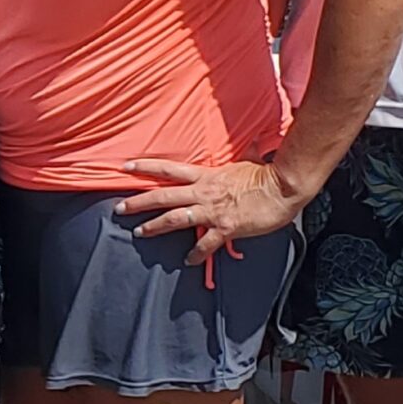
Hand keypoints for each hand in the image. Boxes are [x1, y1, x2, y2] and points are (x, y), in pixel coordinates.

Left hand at [120, 158, 304, 265]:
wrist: (284, 188)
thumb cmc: (266, 175)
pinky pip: (205, 244)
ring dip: (155, 226)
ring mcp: (212, 210)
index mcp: (206, 175)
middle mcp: (203, 192)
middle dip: (138, 202)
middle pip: (163, 195)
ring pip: (175, 218)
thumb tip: (253, 142)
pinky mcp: (225, 227)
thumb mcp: (247, 161)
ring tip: (140, 232)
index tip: (126, 166)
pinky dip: (196, 254)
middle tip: (118, 208)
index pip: (168, 169)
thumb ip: (241, 157)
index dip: (146, 167)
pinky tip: (189, 260)